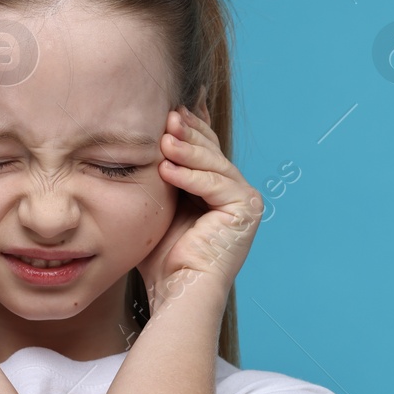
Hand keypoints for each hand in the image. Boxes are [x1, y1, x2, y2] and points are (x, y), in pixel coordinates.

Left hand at [136, 104, 263, 304]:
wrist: (176, 291)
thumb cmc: (160, 257)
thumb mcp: (156, 205)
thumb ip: (158, 174)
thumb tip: (147, 139)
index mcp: (215, 188)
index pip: (203, 147)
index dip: (190, 123)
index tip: (172, 101)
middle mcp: (235, 191)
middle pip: (210, 150)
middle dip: (187, 131)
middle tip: (166, 114)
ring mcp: (244, 200)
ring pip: (213, 163)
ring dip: (187, 149)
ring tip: (162, 139)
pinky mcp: (246, 211)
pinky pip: (216, 185)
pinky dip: (191, 177)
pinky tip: (167, 170)